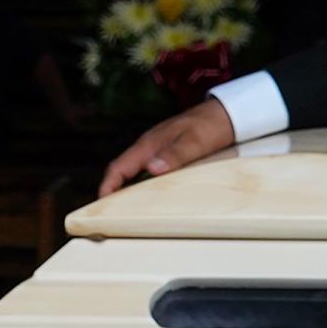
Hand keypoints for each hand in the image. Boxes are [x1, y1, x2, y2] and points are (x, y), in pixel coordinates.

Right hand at [99, 100, 235, 196]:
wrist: (225, 114)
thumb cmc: (209, 126)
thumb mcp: (194, 142)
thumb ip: (174, 155)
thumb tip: (151, 169)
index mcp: (150, 144)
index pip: (120, 166)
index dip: (107, 184)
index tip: (100, 202)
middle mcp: (150, 147)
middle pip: (123, 170)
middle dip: (113, 190)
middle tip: (109, 213)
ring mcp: (158, 149)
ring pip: (135, 171)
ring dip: (128, 188)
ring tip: (126, 209)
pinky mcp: (168, 153)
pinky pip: (149, 171)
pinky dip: (143, 184)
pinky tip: (150, 195)